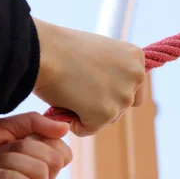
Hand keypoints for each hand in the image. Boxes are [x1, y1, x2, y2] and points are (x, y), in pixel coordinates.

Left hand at [0, 112, 71, 178]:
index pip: (62, 150)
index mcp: (34, 163)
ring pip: (43, 171)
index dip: (42, 137)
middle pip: (57, 158)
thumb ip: (33, 123)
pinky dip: (9, 177)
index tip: (15, 139)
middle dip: (23, 147)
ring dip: (10, 161)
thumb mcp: (1, 128)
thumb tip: (66, 126)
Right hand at [33, 17, 146, 136]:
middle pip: (122, 107)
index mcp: (135, 57)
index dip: (112, 92)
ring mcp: (122, 96)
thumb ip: (112, 71)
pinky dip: (75, 124)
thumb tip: (110, 93)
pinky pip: (88, 129)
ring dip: (88, 113)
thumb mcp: (98, 53)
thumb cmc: (61, 49)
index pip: (135, 90)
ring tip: (71, 91)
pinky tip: (65, 103)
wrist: (43, 50)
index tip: (95, 87)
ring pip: (107, 119)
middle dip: (101, 104)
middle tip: (78, 88)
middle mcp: (136, 76)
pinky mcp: (105, 114)